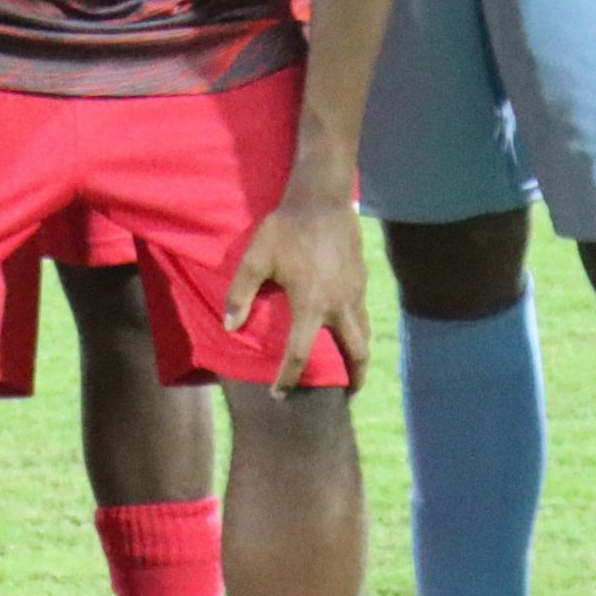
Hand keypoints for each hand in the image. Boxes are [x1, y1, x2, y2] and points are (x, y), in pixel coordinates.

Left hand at [225, 186, 370, 393]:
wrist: (322, 200)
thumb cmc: (285, 229)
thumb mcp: (256, 258)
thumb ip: (240, 293)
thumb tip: (230, 327)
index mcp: (312, 305)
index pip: (301, 354)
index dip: (288, 378)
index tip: (279, 395)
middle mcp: (339, 305)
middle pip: (356, 353)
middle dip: (354, 378)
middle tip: (345, 395)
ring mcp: (356, 293)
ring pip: (366, 335)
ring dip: (360, 357)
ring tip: (353, 370)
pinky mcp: (361, 281)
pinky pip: (364, 314)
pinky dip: (360, 332)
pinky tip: (349, 331)